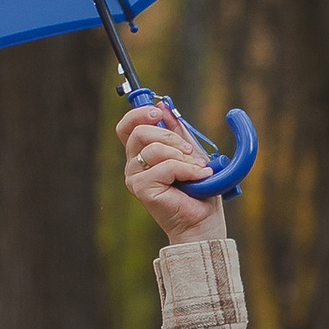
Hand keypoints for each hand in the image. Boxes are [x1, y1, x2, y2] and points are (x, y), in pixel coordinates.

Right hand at [121, 104, 222, 241]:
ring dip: (182, 156)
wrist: (202, 221)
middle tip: (188, 150)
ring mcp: (134, 177)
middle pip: (137, 132)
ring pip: (153, 149)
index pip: (126, 126)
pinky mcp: (141, 188)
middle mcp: (133, 165)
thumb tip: (164, 107)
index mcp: (141, 154)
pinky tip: (198, 177)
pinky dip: (187, 169)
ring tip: (198, 169)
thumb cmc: (198, 190)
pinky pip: (165, 166)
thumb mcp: (190, 152)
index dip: (139, 113)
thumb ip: (176, 131)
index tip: (159, 112)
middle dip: (168, 136)